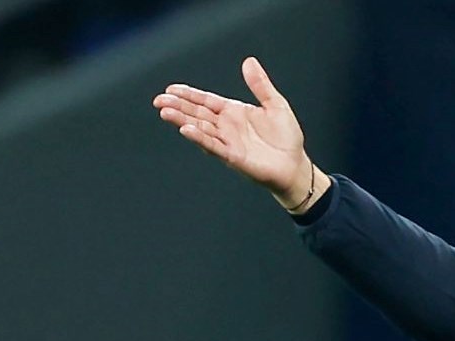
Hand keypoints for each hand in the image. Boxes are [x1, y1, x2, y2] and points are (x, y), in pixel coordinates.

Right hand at [153, 57, 330, 211]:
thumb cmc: (286, 138)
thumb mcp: (275, 104)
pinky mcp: (233, 157)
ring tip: (165, 112)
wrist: (296, 165)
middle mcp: (226, 127)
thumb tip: (249, 62)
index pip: (206, 101)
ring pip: (200, 128)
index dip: (189, 95)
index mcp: (233, 112)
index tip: (171, 89)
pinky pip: (214, 146)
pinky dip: (200, 138)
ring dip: (182, 120)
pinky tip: (187, 130)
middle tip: (159, 100)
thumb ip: (260, 85)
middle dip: (178, 106)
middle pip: (197, 113)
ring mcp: (228, 142)